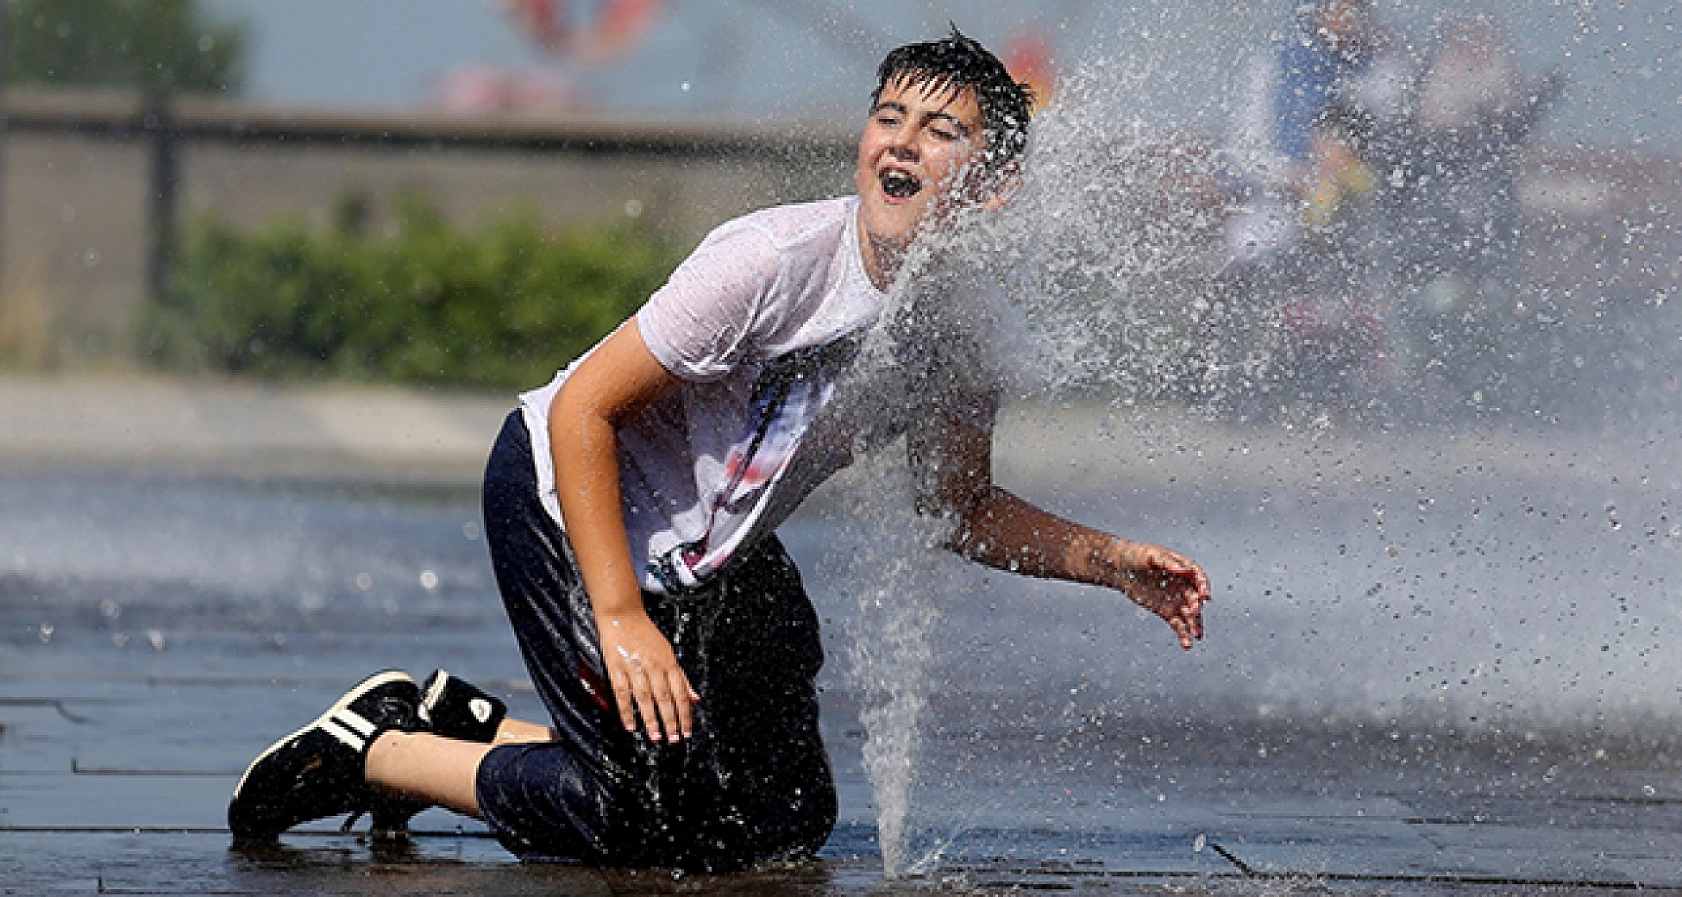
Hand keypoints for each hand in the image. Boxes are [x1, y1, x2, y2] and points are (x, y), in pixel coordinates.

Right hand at [596, 610, 699, 740]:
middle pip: (664, 697)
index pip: (680, 692)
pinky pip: (622, 693)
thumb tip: (695, 698)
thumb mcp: (669, 652)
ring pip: (645, 698)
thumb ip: (682, 677)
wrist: (623, 615)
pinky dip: (626, 711)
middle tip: (674, 739)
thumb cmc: (647, 634)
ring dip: (651, 719)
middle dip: (670, 720)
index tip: (687, 731)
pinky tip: (631, 726)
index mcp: (669, 662)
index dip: (685, 713)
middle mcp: (653, 665)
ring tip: (656, 737)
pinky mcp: (616, 668)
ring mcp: (634, 667)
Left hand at [1106, 540, 1209, 649]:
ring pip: (1189, 615)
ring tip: (1196, 636)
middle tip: (1193, 610)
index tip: (1204, 595)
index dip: (1203, 586)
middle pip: (1195, 598)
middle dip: (1196, 605)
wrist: (1119, 568)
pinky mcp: (1166, 612)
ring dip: (1194, 625)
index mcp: (1182, 569)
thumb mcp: (1153, 555)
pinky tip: (1187, 644)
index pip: (1198, 578)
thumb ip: (1170, 563)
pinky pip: (1178, 624)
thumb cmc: (1137, 555)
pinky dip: (1183, 634)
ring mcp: (1175, 600)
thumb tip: (1186, 570)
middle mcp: (1182, 586)